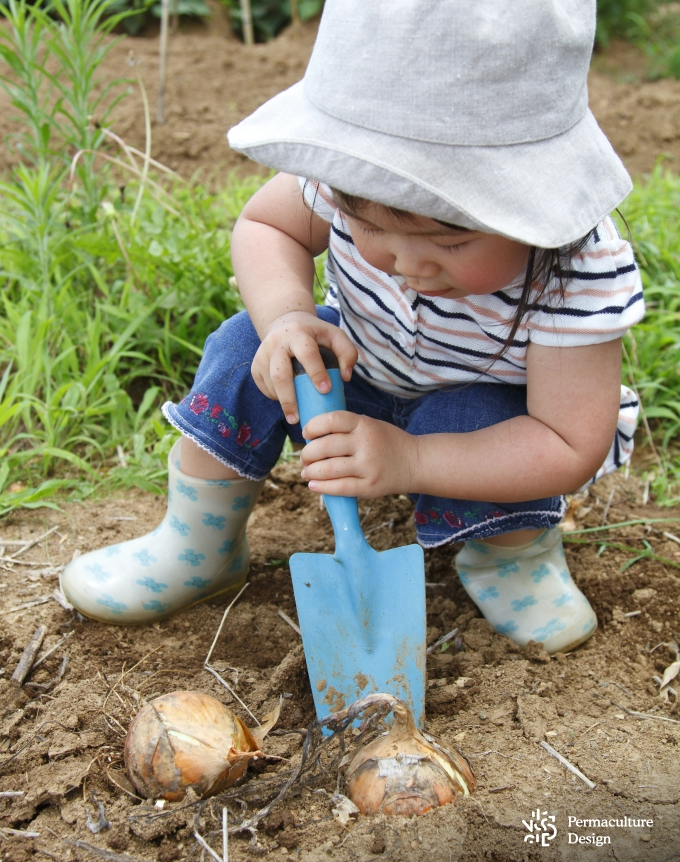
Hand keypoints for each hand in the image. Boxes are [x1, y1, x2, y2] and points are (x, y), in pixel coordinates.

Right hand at [252, 312, 356, 423]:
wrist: (285, 323)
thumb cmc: (315, 335)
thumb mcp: (335, 336)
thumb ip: (347, 353)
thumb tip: (345, 378)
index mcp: (298, 333)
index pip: (307, 354)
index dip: (316, 372)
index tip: (326, 391)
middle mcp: (276, 342)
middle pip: (280, 375)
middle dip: (289, 399)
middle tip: (297, 419)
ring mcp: (262, 354)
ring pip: (270, 383)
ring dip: (282, 401)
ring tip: (294, 415)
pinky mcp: (255, 365)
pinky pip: (264, 386)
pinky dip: (274, 396)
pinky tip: (286, 400)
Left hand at [299, 411, 417, 497]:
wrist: (415, 463)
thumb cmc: (387, 443)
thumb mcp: (371, 425)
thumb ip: (347, 428)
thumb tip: (312, 437)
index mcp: (364, 424)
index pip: (332, 420)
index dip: (313, 426)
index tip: (306, 433)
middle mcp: (366, 444)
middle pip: (325, 447)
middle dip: (308, 453)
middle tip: (304, 457)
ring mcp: (368, 467)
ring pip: (329, 469)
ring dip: (311, 471)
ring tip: (306, 472)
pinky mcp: (370, 487)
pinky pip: (340, 488)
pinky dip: (322, 487)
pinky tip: (313, 485)